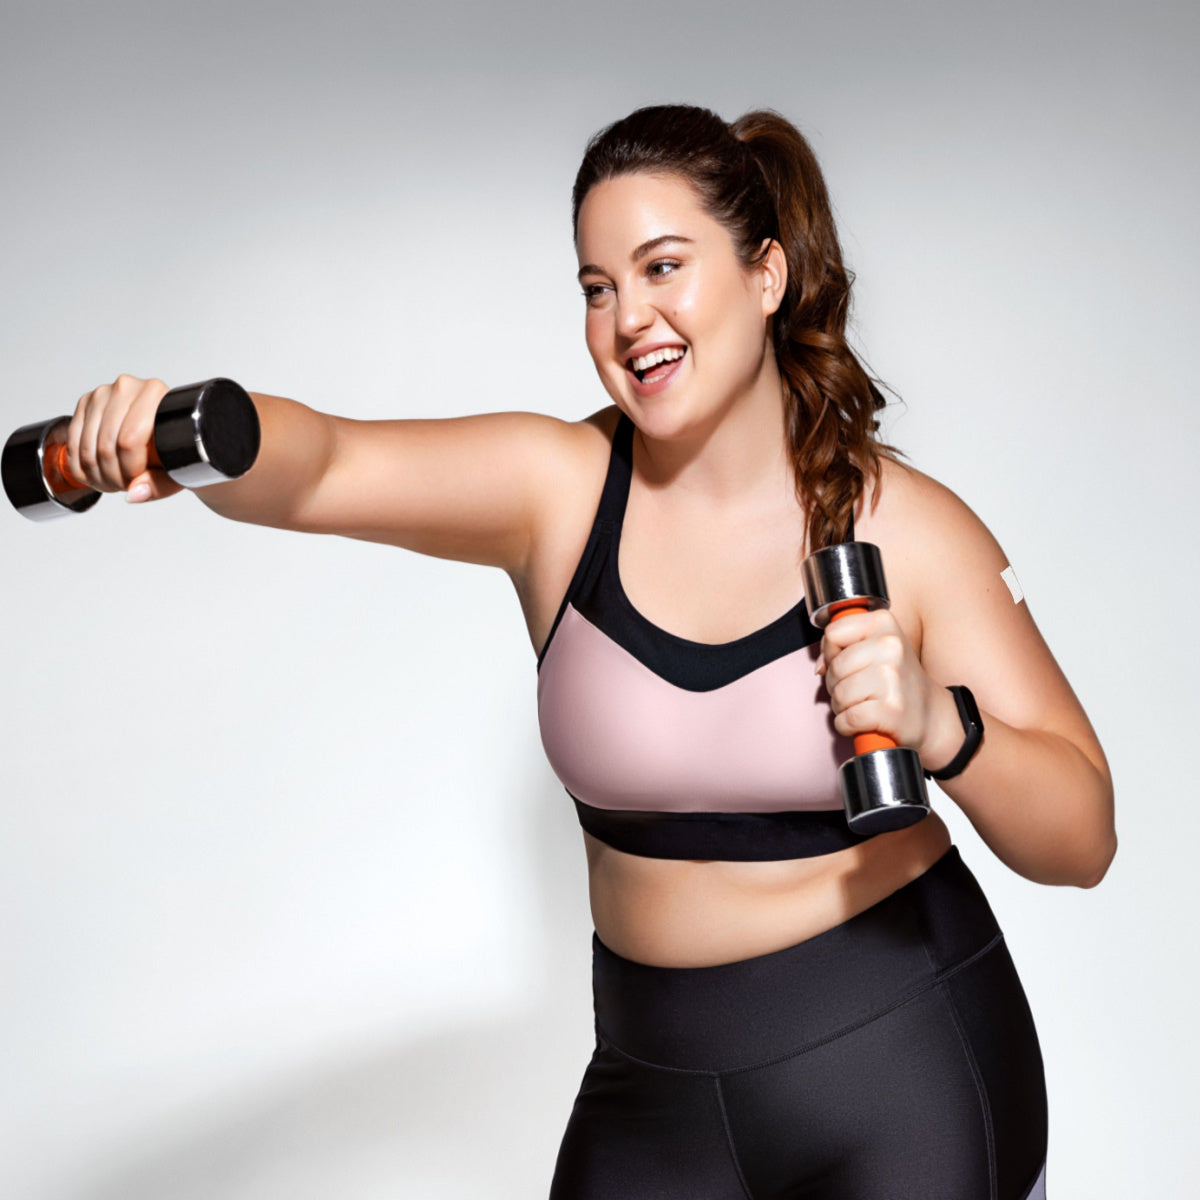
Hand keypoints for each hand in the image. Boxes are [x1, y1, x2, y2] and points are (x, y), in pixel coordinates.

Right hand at [66, 374, 184, 502]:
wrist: (166, 431)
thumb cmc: (176, 446)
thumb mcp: (178, 468)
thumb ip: (159, 484)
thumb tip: (134, 493)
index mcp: (155, 394)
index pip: (129, 440)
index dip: (130, 469)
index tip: (137, 480)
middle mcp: (127, 387)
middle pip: (105, 445)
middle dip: (113, 475)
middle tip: (125, 485)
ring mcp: (102, 394)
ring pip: (87, 447)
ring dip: (96, 474)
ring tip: (114, 482)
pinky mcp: (85, 403)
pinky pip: (73, 442)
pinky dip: (81, 466)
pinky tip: (97, 474)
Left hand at [814, 608, 960, 767]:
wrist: (931, 715)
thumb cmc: (896, 681)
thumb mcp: (874, 650)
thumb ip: (840, 648)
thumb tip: (820, 667)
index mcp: (884, 623)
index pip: (833, 632)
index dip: (832, 652)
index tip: (848, 663)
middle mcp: (890, 646)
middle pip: (834, 667)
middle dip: (836, 684)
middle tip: (858, 689)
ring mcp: (891, 678)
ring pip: (838, 694)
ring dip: (842, 707)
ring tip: (863, 704)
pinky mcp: (890, 709)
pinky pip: (846, 719)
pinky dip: (847, 725)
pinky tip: (865, 721)